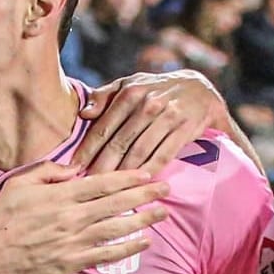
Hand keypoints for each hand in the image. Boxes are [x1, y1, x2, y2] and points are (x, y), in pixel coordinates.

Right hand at [0, 162, 168, 273]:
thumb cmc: (3, 218)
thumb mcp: (19, 183)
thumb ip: (48, 171)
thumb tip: (75, 169)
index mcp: (62, 195)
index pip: (103, 183)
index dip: (128, 177)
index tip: (147, 173)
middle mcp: (74, 216)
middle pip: (117, 202)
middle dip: (145, 194)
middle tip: (166, 190)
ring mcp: (76, 240)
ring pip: (118, 227)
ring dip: (144, 219)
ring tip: (163, 214)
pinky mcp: (75, 261)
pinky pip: (108, 254)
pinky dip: (129, 248)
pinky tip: (145, 242)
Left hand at [73, 70, 226, 175]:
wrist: (200, 89)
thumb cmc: (157, 90)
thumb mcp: (131, 84)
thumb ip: (105, 96)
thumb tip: (84, 114)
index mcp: (130, 92)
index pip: (104, 126)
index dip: (88, 149)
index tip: (74, 167)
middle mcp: (147, 104)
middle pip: (119, 142)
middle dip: (101, 166)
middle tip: (87, 184)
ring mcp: (167, 117)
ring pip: (139, 151)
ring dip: (123, 173)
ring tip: (109, 189)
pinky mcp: (184, 129)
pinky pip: (163, 155)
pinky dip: (149, 171)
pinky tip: (138, 184)